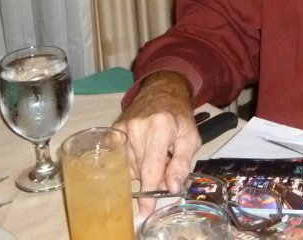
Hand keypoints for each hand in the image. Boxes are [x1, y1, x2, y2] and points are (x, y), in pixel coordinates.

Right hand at [114, 71, 200, 215]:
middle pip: (140, 170)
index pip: (151, 168)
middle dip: (152, 177)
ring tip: (154, 151)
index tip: (147, 210)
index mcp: (160, 127)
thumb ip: (182, 163)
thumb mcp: (190, 137)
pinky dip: (131, 162)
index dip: (149, 192)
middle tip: (164, 162)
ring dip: (142, 168)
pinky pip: (119, 160)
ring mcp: (122, 129)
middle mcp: (137, 128)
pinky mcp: (112, 131)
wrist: (161, 91)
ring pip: (129, 167)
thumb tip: (172, 188)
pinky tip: (141, 151)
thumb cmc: (178, 115)